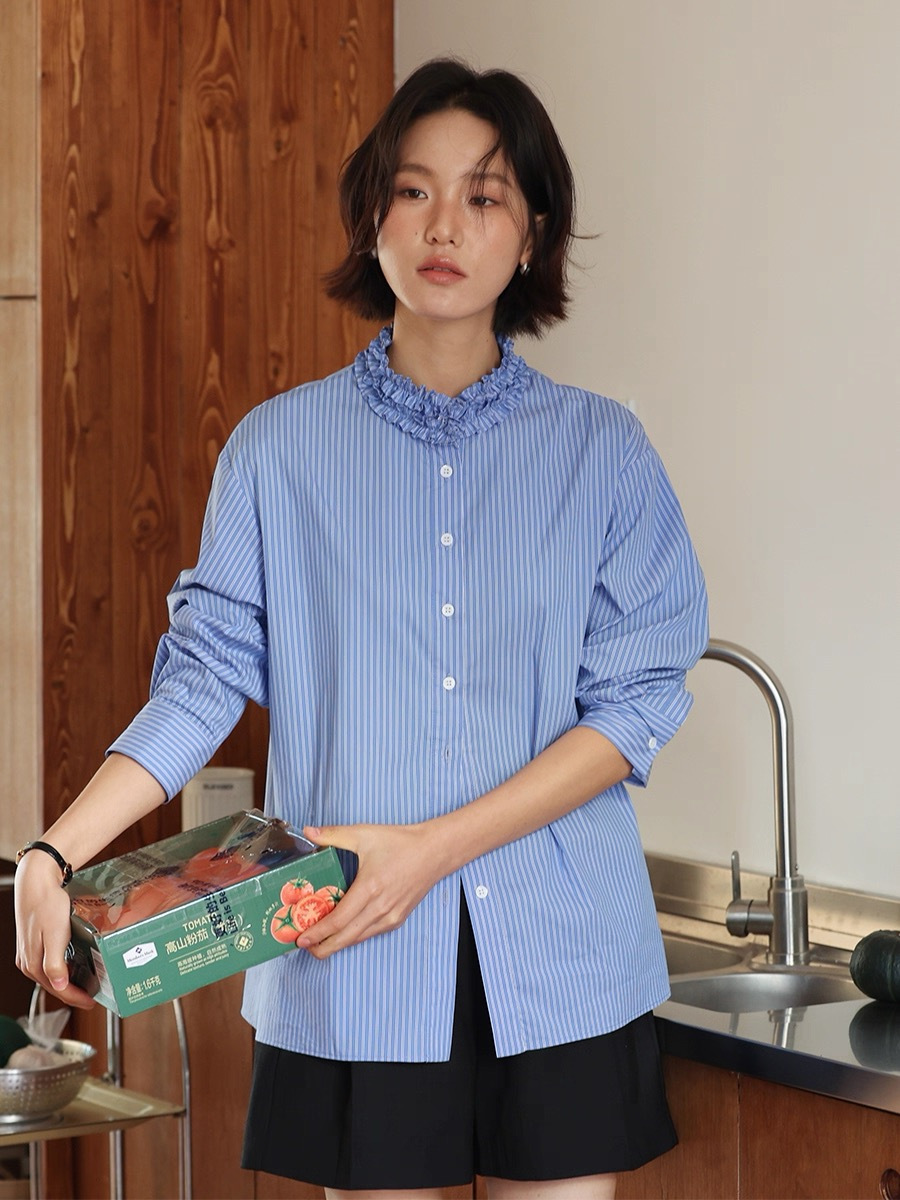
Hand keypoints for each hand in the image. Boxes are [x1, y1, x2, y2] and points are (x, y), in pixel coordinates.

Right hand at [14, 854, 95, 1009]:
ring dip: (68, 981)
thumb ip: (55, 963)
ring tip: (87, 983)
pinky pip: (49, 963)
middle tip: (93, 995)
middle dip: (74, 992)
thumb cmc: (46, 905)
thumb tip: (58, 986)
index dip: (77, 998)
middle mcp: (28, 962)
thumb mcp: (55, 935)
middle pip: (54, 985)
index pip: (58, 990)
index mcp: (32, 964)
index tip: (93, 1002)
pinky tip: (73, 965)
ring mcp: (29, 953)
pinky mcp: (33, 943)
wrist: (36, 882)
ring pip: (51, 975)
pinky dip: (63, 968)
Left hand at [296, 821, 448, 958]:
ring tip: (319, 942)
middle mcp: (380, 908)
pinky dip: (354, 936)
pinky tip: (343, 932)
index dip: (317, 933)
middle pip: (346, 938)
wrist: (434, 851)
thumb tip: (309, 831)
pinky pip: (371, 933)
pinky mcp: (398, 919)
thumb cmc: (401, 843)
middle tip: (304, 946)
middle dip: (323, 947)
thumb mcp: (364, 834)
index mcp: (369, 888)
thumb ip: (334, 834)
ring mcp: (391, 916)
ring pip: (358, 938)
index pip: (338, 920)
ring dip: (337, 943)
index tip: (301, 938)